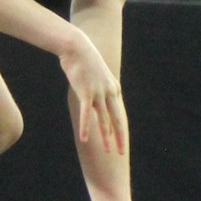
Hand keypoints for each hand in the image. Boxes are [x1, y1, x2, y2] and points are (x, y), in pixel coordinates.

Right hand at [60, 36, 126, 153]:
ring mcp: (99, 93)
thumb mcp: (97, 76)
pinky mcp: (86, 93)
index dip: (119, 129)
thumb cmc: (85, 61)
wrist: (77, 48)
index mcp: (114, 89)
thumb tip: (97, 99)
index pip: (118, 114)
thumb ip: (99, 88)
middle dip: (120, 138)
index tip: (119, 141)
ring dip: (105, 137)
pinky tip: (84, 139)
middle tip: (122, 152)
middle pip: (116, 120)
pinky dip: (86, 127)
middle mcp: (109, 92)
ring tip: (107, 151)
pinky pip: (87, 114)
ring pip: (104, 120)